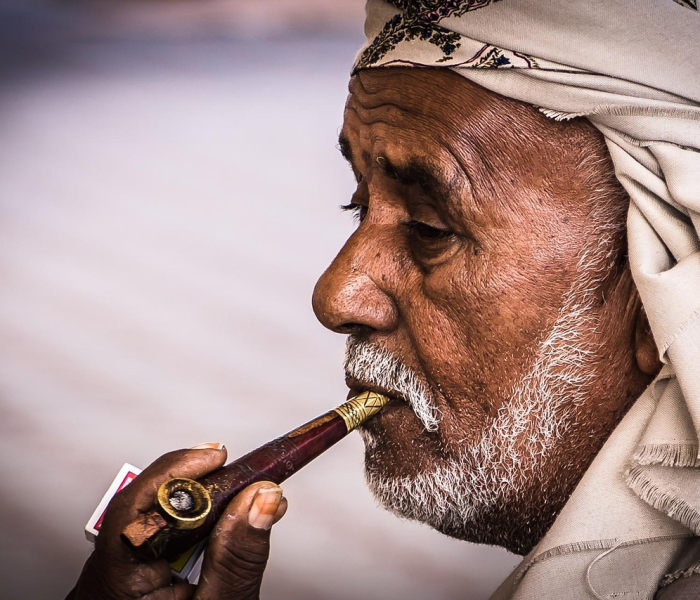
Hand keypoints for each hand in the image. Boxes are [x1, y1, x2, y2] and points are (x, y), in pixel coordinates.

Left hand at [68, 444, 287, 599]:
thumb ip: (241, 554)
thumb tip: (264, 497)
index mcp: (118, 585)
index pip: (140, 508)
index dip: (178, 472)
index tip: (217, 454)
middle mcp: (102, 578)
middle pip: (143, 507)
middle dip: (193, 487)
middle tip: (236, 475)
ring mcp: (108, 579)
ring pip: (146, 519)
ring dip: (192, 506)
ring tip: (231, 501)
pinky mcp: (121, 579)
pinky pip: (149, 536)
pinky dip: (184, 526)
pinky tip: (209, 528)